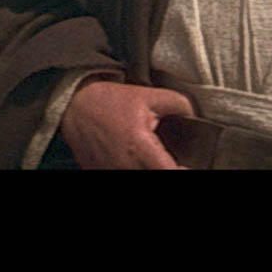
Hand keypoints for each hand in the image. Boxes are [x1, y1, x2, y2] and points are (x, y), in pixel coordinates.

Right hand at [59, 80, 194, 169]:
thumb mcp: (148, 96)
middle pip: (156, 175)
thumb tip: (195, 116)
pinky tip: (135, 159)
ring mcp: (111, 173)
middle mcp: (125, 167)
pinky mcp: (100, 174)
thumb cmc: (110, 102)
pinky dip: (133, 168)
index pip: (170, 172)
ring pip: (139, 175)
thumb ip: (178, 104)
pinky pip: (122, 174)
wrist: (76, 106)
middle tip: (171, 160)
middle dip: (166, 168)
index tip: (186, 164)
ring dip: (149, 168)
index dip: (183, 170)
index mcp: (140, 149)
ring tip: (151, 157)